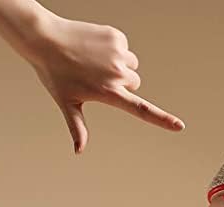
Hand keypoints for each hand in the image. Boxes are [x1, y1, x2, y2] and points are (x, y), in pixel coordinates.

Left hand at [32, 16, 184, 152]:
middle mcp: (117, 74)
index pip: (141, 110)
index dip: (162, 120)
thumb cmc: (55, 73)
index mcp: (109, 93)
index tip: (179, 126)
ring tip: (94, 61)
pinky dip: (114, 49)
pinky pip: (125, 48)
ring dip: (120, 65)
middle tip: (96, 77)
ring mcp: (118, 54)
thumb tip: (78, 151)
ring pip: (131, 65)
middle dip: (122, 83)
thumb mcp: (67, 103)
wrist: (44, 38)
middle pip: (134, 83)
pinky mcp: (117, 37)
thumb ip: (78, 128)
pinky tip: (95, 47)